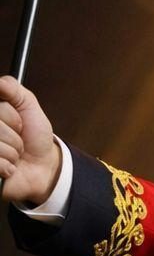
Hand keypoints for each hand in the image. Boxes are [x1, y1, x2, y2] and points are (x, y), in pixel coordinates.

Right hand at [0, 75, 61, 204]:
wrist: (43, 165)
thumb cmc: (34, 135)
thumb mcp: (28, 105)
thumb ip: (13, 88)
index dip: (9, 115)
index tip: (18, 121)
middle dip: (14, 135)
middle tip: (18, 139)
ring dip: (13, 152)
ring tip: (15, 154)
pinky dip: (8, 166)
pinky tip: (10, 167)